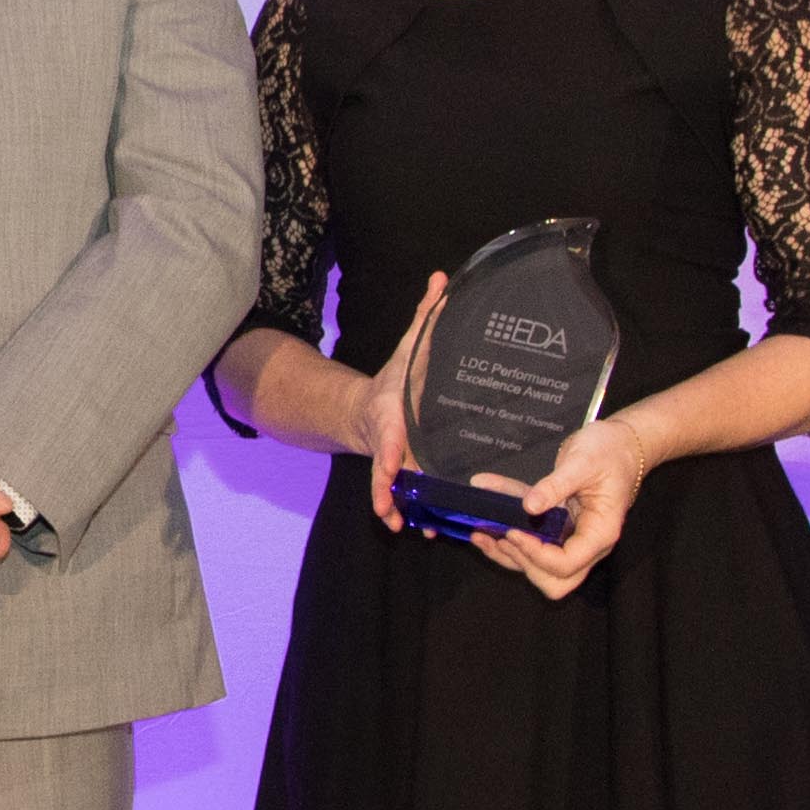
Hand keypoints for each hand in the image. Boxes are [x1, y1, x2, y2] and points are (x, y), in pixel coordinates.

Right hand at [346, 272, 441, 532]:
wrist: (366, 409)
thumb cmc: (394, 380)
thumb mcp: (409, 347)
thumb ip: (426, 316)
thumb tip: (443, 277)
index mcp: (391, 417)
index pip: (388, 436)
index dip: (391, 451)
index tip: (394, 466)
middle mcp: (390, 444)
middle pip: (386, 471)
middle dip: (389, 491)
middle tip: (393, 511)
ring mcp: (393, 464)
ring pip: (394, 491)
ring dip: (400, 509)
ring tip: (418, 529)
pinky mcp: (402, 476)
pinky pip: (402, 498)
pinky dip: (406, 514)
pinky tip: (427, 532)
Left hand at [478, 413, 652, 601]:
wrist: (620, 443)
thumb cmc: (610, 451)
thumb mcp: (583, 462)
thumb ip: (556, 485)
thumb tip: (529, 507)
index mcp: (600, 532)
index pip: (566, 564)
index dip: (537, 554)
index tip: (513, 532)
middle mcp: (587, 543)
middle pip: (555, 579)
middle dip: (524, 563)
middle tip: (500, 537)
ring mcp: (571, 539)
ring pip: (538, 567)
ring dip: (507, 556)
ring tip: (479, 534)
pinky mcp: (557, 529)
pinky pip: (530, 543)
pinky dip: (505, 537)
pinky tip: (482, 524)